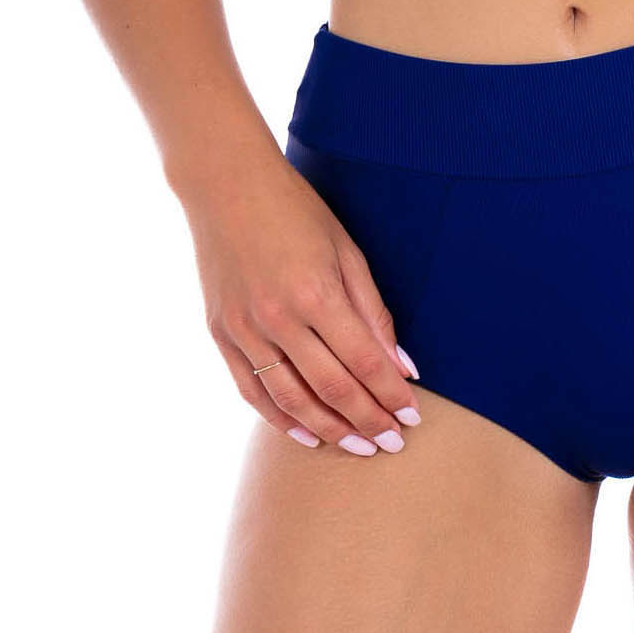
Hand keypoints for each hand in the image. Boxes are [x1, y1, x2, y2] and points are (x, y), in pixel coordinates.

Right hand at [177, 147, 423, 456]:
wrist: (226, 186)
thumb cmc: (297, 211)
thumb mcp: (346, 250)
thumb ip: (374, 312)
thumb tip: (402, 367)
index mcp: (316, 292)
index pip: (364, 361)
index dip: (391, 395)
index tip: (412, 418)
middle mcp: (278, 317)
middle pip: (332, 387)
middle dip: (368, 421)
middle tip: (392, 444)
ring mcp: (244, 329)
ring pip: (291, 399)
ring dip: (329, 430)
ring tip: (358, 447)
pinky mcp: (221, 334)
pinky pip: (252, 391)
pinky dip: (281, 419)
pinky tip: (307, 435)